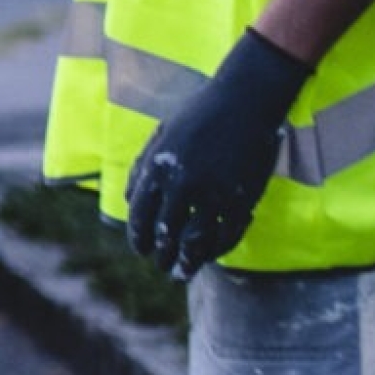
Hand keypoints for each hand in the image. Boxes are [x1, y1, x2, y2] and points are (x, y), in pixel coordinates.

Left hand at [127, 29, 312, 277]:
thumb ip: (142, 169)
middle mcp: (182, 186)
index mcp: (157, 170)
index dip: (138, 240)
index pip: (140, 218)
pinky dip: (218, 250)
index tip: (141, 250)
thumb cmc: (199, 114)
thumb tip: (129, 201)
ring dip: (187, 263)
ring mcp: (213, 195)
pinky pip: (227, 236)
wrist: (245, 101)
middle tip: (162, 266)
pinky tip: (212, 255)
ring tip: (183, 272)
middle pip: (165, 236)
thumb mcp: (161, 136)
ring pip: (195, 244)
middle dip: (161, 256)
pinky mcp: (241, 200)